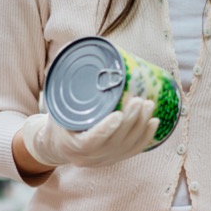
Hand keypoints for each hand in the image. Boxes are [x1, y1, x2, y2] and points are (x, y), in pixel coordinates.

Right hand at [17, 97, 157, 168]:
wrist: (57, 146)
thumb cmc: (58, 120)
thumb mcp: (56, 105)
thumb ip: (62, 83)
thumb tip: (66, 50)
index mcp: (72, 145)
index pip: (91, 141)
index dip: (106, 129)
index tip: (117, 113)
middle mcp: (89, 158)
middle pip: (115, 142)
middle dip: (130, 121)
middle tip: (140, 100)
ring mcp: (103, 160)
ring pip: (127, 146)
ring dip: (141, 125)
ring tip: (149, 104)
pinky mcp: (114, 159)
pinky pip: (133, 151)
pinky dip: (146, 136)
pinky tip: (154, 122)